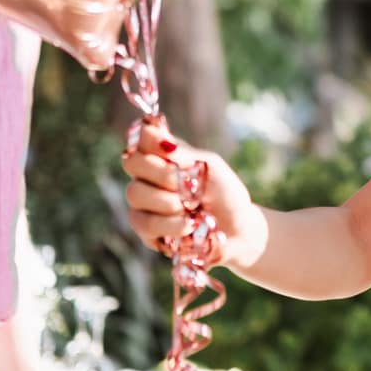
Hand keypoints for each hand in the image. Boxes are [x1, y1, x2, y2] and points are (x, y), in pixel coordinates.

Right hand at [121, 120, 265, 268]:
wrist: (237, 227)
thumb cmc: (224, 192)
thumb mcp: (210, 166)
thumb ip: (183, 155)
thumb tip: (162, 141)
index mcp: (162, 155)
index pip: (141, 138)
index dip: (150, 138)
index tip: (171, 148)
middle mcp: (147, 177)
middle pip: (132, 163)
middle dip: (162, 173)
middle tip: (187, 184)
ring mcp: (143, 204)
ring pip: (136, 193)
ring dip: (168, 201)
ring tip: (191, 208)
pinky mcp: (146, 232)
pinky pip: (146, 224)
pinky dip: (170, 224)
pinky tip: (189, 225)